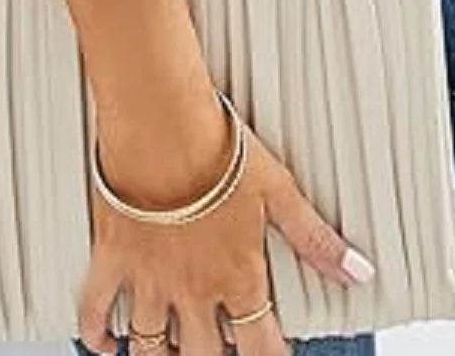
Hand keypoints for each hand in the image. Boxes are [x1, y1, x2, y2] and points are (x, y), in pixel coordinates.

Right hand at [77, 93, 374, 355]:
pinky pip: (96, 309)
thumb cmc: (219, 148)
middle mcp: (193, 288)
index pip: (259, 344)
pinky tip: (105, 341)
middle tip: (214, 355)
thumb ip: (315, 239)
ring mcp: (149, 279)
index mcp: (237, 276)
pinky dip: (97, 332)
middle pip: (201, 355)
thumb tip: (357, 271)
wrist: (163, 122)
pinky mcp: (112, 259)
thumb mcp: (280, 191)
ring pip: (149, 345)